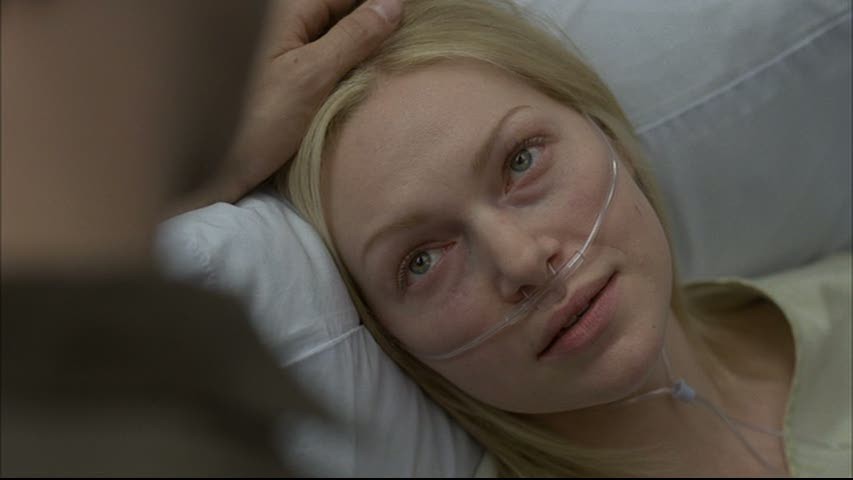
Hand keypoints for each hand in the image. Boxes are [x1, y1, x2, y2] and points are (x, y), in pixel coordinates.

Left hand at [173, 0, 401, 214]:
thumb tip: (393, 3)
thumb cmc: (254, 122)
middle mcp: (279, 23)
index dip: (380, 2)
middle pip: (337, 9)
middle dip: (373, 20)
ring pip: (332, 31)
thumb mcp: (312, 76)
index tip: (416, 13)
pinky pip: (321, 55)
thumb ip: (353, 36)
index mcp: (283, 9)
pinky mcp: (280, 76)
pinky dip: (345, 62)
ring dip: (362, 43)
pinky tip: (365, 76)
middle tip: (412, 36)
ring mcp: (278, 49)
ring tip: (397, 55)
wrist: (207, 169)